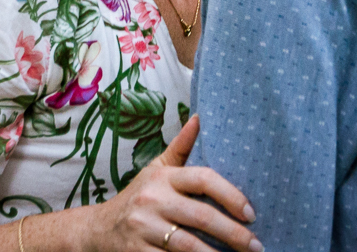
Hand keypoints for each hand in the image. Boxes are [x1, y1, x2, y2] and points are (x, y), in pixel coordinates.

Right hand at [84, 115, 262, 251]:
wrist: (99, 228)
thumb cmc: (138, 196)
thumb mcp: (156, 169)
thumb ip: (181, 147)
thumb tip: (201, 117)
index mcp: (162, 177)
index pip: (202, 178)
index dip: (231, 194)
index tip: (251, 213)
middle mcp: (152, 200)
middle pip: (201, 216)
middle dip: (234, 234)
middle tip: (256, 245)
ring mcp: (144, 228)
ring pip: (189, 245)